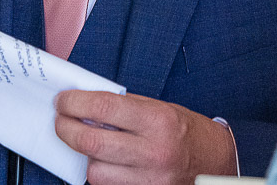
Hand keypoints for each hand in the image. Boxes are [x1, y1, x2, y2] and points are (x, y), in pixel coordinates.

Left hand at [54, 90, 236, 184]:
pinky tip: (104, 161)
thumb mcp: (160, 109)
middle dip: (66, 129)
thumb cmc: (187, 132)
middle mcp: (152, 151)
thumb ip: (125, 107)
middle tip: (60, 121)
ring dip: (84, 156)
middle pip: (91, 141)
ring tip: (87, 143)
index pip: (103, 107)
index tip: (62, 101)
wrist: (216, 163)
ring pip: (95, 171)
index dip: (74, 102)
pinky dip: (100, 173)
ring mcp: (149, 178)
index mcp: (157, 120)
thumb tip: (86, 104)